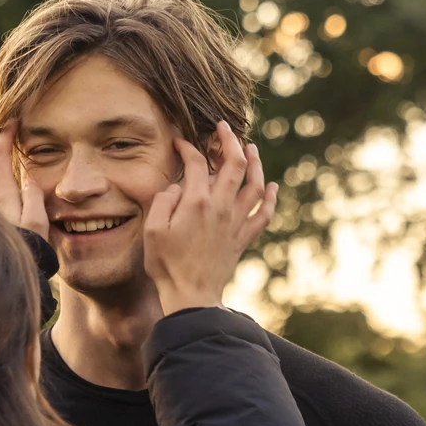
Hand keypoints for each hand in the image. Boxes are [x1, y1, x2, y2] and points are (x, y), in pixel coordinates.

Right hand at [142, 120, 276, 314]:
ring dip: (255, 163)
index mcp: (196, 202)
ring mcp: (235, 222)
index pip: (195, 163)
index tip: (180, 143)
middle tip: (224, 129)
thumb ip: (162, 202)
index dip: (187, 148)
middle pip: (234, 164)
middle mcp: (221, 207)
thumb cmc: (167, 265)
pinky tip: (272, 187)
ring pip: (254, 184)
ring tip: (251, 148)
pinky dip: (270, 198)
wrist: (191, 296)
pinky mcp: (243, 238)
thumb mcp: (153, 231)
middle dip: (230, 141)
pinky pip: (263, 214)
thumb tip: (176, 187)